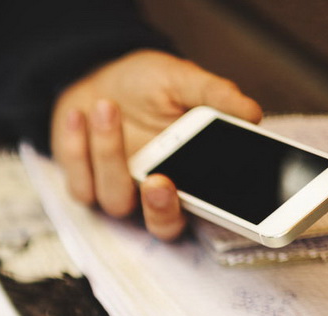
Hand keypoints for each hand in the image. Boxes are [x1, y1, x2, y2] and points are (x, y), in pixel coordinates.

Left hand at [51, 49, 262, 239]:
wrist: (98, 78)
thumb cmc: (145, 86)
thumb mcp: (181, 80)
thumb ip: (214, 96)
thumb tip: (251, 113)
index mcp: (187, 174)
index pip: (205, 209)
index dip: (213, 213)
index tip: (209, 192)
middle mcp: (153, 193)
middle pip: (162, 225)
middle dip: (160, 207)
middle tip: (158, 179)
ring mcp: (117, 193)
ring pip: (115, 199)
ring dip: (108, 152)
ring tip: (106, 106)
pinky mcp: (83, 187)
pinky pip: (79, 184)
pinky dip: (75, 148)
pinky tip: (79, 115)